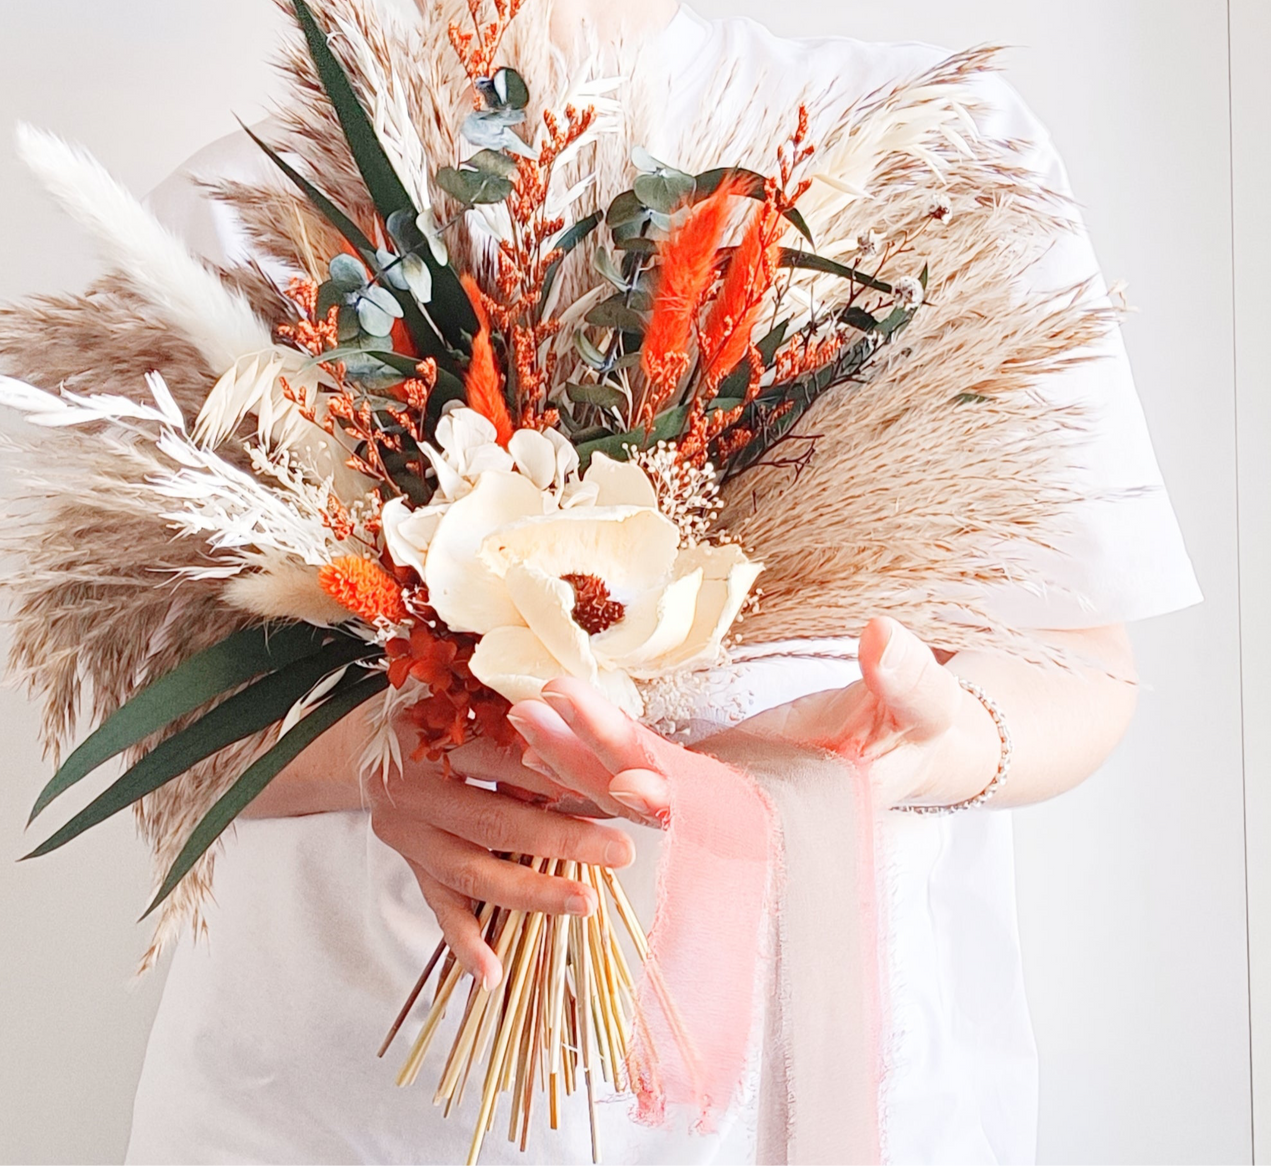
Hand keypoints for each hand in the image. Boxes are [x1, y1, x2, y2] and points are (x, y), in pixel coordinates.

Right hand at [365, 728, 635, 988]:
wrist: (364, 738)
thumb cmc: (435, 709)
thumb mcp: (466, 695)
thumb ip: (515, 719)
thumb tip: (591, 747)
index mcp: (430, 736)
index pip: (500, 758)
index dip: (555, 773)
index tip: (611, 789)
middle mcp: (412, 788)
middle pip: (492, 819)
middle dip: (561, 840)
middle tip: (619, 851)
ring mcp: (407, 834)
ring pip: (470, 872)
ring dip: (531, 892)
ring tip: (586, 904)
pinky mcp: (408, 865)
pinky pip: (439, 908)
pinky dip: (466, 943)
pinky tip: (494, 973)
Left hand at [510, 617, 1002, 818]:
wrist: (920, 746)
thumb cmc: (927, 726)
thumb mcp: (928, 701)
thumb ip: (909, 676)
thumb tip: (884, 636)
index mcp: (790, 806)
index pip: (717, 805)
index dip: (670, 791)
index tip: (626, 774)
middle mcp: (742, 811)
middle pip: (653, 793)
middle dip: (592, 759)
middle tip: (537, 716)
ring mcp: (716, 793)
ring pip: (631, 785)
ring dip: (573, 757)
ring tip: (519, 718)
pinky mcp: (704, 770)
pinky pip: (636, 764)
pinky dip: (588, 750)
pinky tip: (541, 728)